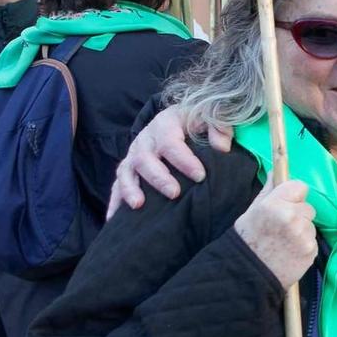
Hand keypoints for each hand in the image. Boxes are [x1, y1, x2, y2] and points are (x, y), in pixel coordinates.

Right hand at [108, 105, 229, 217]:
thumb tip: (223, 147)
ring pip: (125, 171)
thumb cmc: (196, 122)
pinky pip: (116, 185)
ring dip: (130, 189)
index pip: (170, 142)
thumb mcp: (210, 116)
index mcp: (165, 124)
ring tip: (139, 205)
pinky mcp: (128, 170)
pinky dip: (115, 202)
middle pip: (144, 158)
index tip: (200, 176)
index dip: (184, 160)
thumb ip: (219, 127)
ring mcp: (133, 155)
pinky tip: (114, 219)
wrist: (178, 120)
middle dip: (159, 177)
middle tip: (175, 193)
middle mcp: (145, 140)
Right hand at [233, 180, 317, 291]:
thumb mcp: (252, 211)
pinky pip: (312, 240)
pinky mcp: (311, 250)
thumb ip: (268, 191)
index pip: (300, 186)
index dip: (293, 195)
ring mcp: (303, 235)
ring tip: (284, 241)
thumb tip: (276, 171)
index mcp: (275, 204)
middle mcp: (291, 217)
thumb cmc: (248, 240)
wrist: (247, 274)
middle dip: (298, 214)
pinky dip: (304, 244)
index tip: (287, 203)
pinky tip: (289, 251)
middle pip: (307, 206)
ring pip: (311, 224)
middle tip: (282, 227)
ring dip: (302, 230)